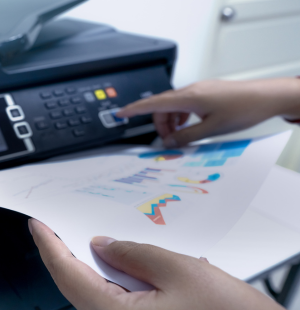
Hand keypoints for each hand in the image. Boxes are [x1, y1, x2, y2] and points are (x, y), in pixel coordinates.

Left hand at [28, 218, 299, 309]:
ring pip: (108, 308)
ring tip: (149, 265)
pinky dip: (132, 302)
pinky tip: (158, 290)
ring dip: (119, 283)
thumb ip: (133, 254)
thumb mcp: (182, 272)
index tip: (38, 226)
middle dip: (92, 261)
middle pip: (87, 292)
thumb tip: (102, 247)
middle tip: (102, 233)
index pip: (66, 275)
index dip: (49, 245)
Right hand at [117, 78, 299, 147]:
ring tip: (180, 136)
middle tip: (168, 141)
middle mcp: (191, 90)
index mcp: (189, 97)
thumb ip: (186, 137)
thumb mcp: (211, 129)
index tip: (120, 114)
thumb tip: (169, 143)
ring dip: (171, 122)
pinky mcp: (206, 92)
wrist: (265, 97)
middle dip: (160, 124)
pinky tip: (189, 126)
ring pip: (173, 106)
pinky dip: (181, 116)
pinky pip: (185, 104)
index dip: (134, 109)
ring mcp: (199, 90)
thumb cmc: (243, 109)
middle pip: (162, 107)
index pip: (153, 103)